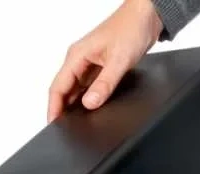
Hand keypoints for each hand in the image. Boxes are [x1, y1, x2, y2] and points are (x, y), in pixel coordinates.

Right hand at [47, 0, 162, 121]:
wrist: (147, 16)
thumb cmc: (131, 28)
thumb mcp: (118, 60)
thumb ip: (104, 84)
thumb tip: (89, 103)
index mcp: (77, 55)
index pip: (58, 86)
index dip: (53, 107)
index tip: (52, 124)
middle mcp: (80, 60)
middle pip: (64, 90)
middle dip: (62, 110)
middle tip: (64, 130)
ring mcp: (90, 64)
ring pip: (77, 90)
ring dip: (75, 106)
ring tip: (76, 124)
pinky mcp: (101, 68)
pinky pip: (89, 87)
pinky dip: (89, 99)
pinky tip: (93, 109)